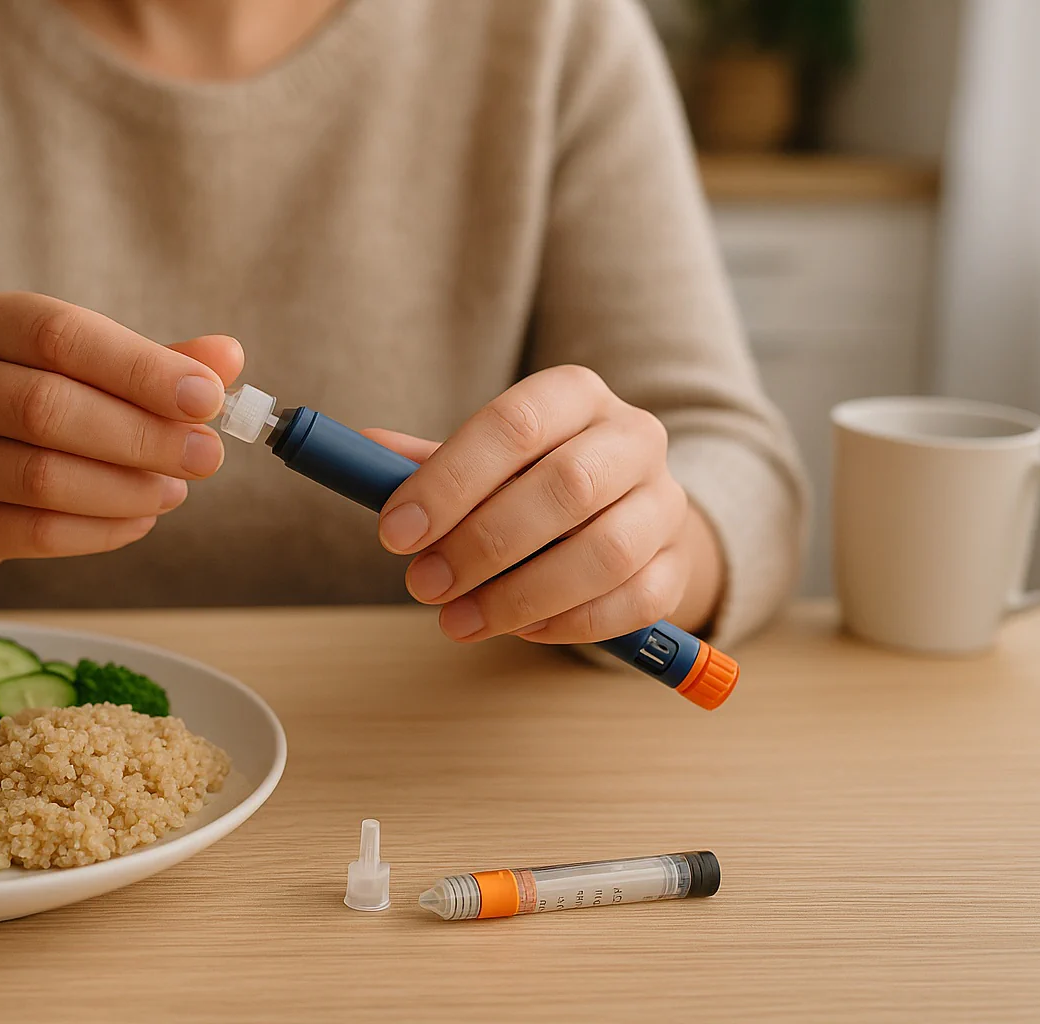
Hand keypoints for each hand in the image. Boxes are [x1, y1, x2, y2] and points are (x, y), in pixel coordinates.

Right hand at [0, 293, 242, 578]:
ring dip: (124, 490)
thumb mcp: (85, 372)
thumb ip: (153, 364)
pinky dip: (97, 532)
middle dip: (141, 436)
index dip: (140, 368)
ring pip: (38, 478)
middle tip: (207, 458)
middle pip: (46, 408)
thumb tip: (228, 356)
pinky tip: (137, 522)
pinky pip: (29, 532)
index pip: (61, 336)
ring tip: (174, 491)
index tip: (207, 397)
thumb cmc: (26, 412)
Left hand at [366, 365, 722, 644]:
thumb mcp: (486, 459)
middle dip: (482, 545)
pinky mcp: (679, 564)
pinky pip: (633, 603)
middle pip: (566, 488)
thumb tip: (360, 450)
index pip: (514, 423)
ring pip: (605, 552)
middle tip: (422, 585)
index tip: (394, 531)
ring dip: (520, 596)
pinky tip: (520, 630)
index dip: (449, 481)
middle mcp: (632, 438)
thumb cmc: (537, 480)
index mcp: (575, 395)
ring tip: (458, 621)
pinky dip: (569, 624)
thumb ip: (430, 461)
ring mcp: (665, 502)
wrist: (629, 509)